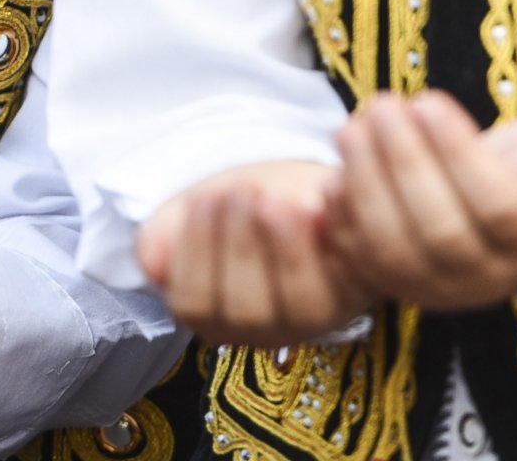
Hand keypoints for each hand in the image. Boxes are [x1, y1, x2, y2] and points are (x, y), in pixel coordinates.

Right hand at [137, 161, 366, 348]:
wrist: (295, 186)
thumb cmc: (235, 205)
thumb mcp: (193, 214)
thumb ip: (165, 237)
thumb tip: (153, 260)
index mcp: (218, 317)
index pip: (198, 305)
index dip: (197, 255)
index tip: (202, 200)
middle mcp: (271, 329)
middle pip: (250, 312)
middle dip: (240, 249)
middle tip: (238, 193)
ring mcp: (321, 313)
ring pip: (304, 305)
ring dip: (285, 249)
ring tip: (272, 197)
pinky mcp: (363, 285)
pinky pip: (352, 275)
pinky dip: (336, 236)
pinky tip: (318, 197)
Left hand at [325, 92, 516, 311]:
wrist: (516, 219)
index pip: (498, 208)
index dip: (459, 155)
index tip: (428, 100)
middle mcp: (491, 278)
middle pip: (441, 234)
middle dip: (403, 164)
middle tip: (381, 106)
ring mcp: (441, 291)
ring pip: (395, 255)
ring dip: (364, 189)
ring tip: (350, 129)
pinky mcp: (398, 289)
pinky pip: (363, 268)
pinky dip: (340, 226)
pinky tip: (328, 179)